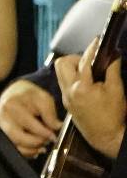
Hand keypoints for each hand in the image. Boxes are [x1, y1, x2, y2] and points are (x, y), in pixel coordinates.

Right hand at [0, 78, 62, 156]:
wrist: (15, 92)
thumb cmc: (29, 95)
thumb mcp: (43, 98)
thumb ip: (50, 113)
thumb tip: (56, 127)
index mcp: (12, 105)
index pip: (31, 125)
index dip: (45, 133)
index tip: (54, 136)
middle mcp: (2, 116)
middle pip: (20, 138)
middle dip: (37, 142)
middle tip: (48, 140)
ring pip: (15, 145)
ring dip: (31, 149)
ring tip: (42, 146)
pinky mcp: (0, 131)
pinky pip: (13, 147)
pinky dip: (25, 151)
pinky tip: (34, 148)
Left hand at [55, 38, 126, 158]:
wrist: (105, 136)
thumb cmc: (113, 116)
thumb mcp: (116, 91)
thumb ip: (113, 70)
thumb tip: (114, 54)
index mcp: (82, 88)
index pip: (84, 61)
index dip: (92, 49)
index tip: (97, 41)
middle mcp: (69, 90)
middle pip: (62, 63)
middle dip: (76, 57)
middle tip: (89, 60)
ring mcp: (66, 96)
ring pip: (59, 71)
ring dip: (71, 66)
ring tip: (87, 70)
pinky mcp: (66, 101)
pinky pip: (63, 81)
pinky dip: (71, 76)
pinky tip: (84, 80)